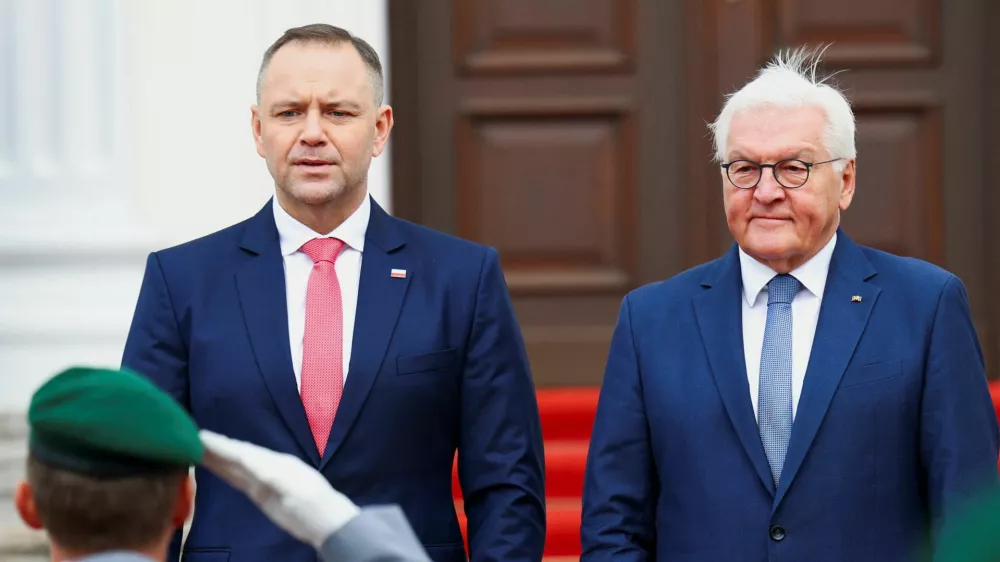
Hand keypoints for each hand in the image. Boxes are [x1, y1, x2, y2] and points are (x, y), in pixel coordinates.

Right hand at [198, 430, 359, 547]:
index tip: (200, 435)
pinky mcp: (259, 493)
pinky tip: (213, 466)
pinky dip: (223, 471)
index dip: (221, 445)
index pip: (242, 451)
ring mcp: (262, 480)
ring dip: (215, 457)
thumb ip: (268, 473)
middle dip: (214, 447)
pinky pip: (237, 479)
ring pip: (234, 466)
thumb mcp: (291, 486)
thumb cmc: (310, 502)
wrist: (325, 521)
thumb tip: (245, 459)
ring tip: (193, 448)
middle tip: (188, 438)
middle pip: (235, 455)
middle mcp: (266, 466)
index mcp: (274, 461)